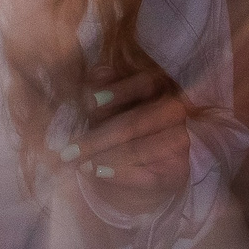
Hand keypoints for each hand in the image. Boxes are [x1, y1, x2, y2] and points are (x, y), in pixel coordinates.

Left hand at [72, 68, 192, 214]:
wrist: (142, 171)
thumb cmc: (122, 130)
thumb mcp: (110, 107)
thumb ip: (104, 89)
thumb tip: (98, 72)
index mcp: (163, 88)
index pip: (145, 84)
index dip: (118, 91)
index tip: (89, 102)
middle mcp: (176, 112)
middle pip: (137, 122)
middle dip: (99, 137)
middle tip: (69, 149)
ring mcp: (180, 143)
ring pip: (140, 149)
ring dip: (106, 157)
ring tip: (80, 163)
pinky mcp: (177, 173)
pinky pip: (146, 176)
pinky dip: (118, 175)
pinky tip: (97, 172)